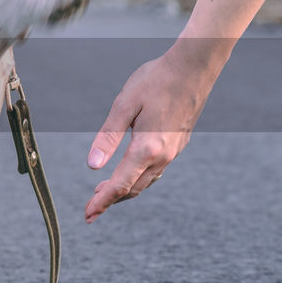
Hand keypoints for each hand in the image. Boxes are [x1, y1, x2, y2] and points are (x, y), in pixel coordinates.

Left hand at [84, 43, 219, 222]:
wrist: (194, 67)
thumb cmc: (156, 80)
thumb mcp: (124, 105)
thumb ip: (107, 137)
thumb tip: (92, 166)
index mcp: (147, 148)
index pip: (120, 184)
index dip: (102, 201)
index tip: (87, 214)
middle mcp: (163, 155)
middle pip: (133, 188)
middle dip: (110, 199)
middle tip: (91, 208)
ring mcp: (174, 151)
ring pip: (146, 181)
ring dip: (125, 189)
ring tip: (105, 191)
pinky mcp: (179, 144)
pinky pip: (157, 170)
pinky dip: (139, 178)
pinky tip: (130, 172)